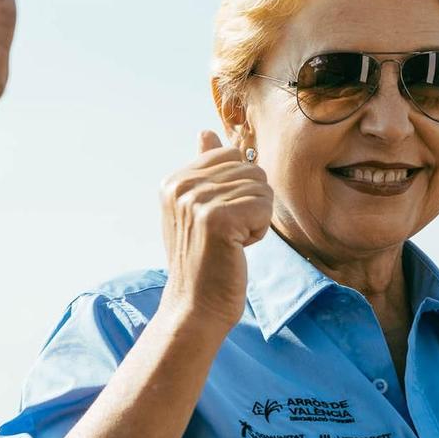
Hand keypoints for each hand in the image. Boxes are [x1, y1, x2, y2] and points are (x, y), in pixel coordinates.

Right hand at [157, 130, 272, 334]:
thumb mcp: (195, 209)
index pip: (232, 154)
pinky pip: (264, 207)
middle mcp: (181, 186)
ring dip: (255, 218)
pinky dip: (259, 231)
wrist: (195, 306)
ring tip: (230, 243)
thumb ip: (203, 169)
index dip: (238, 188)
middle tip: (227, 234)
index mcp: (174, 180)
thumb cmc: (202, 260)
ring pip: (261, 188)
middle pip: (250, 169)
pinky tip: (237, 249)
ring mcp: (197, 202)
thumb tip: (206, 131)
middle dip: (250, 203)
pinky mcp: (218, 220)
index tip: (219, 219)